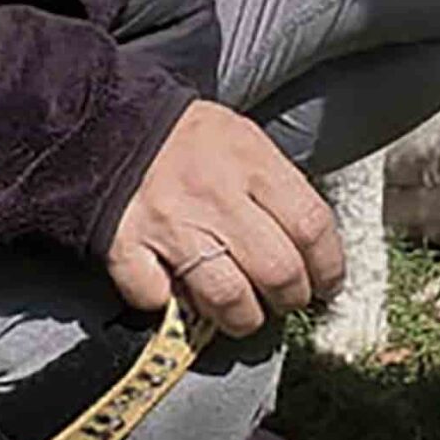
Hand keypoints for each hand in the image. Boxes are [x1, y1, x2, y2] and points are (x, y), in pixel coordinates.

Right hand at [106, 100, 344, 336]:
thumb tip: (310, 247)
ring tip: (243, 313)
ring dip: (242, 317)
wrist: (110, 122)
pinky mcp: (126, 246)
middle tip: (284, 299)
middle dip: (290, 298)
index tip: (326, 284)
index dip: (328, 267)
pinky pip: (156, 298)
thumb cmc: (188, 139)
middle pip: (277, 270)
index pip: (311, 226)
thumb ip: (277, 188)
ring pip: (227, 297)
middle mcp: (216, 195)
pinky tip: (177, 295)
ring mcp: (170, 224)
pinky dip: (169, 306)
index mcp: (251, 163)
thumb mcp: (245, 142)